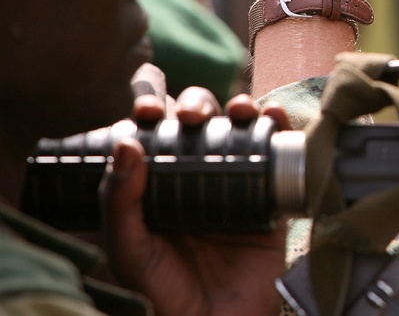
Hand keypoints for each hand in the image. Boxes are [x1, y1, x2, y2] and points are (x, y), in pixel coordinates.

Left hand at [101, 87, 291, 315]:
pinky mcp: (270, 196)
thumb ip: (120, 201)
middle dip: (197, 104)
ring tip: (237, 110)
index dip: (152, 112)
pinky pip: (278, 154)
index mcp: (158, 186)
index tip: (149, 111)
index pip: (154, 134)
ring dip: (239, 106)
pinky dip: (278, 126)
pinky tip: (272, 116)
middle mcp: (197, 177)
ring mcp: (236, 184)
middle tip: (192, 117)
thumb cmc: (164, 293)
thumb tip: (127, 143)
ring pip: (238, 128)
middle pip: (199, 122)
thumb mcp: (129, 249)